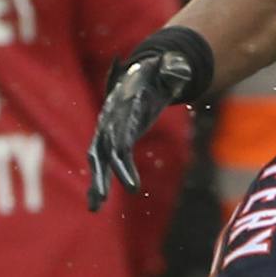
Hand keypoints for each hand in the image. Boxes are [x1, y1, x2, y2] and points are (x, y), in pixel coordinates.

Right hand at [86, 28, 208, 210]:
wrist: (140, 74)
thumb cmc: (157, 75)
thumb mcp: (168, 71)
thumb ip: (173, 71)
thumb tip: (180, 69)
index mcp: (124, 108)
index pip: (121, 136)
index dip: (122, 156)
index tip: (129, 180)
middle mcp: (109, 121)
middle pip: (103, 151)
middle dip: (102, 174)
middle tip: (102, 197)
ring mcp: (107, 130)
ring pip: (99, 159)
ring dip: (96, 182)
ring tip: (94, 207)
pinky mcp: (110, 139)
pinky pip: (103, 162)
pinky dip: (98, 180)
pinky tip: (95, 203)